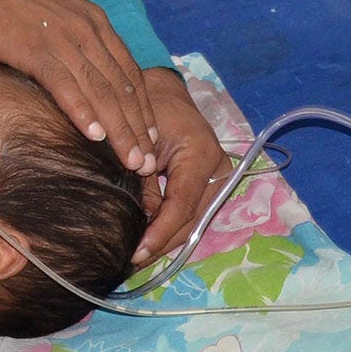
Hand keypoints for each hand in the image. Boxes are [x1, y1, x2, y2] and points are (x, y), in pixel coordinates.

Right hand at [0, 0, 160, 176]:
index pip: (129, 72)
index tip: (152, 138)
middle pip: (122, 87)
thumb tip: (80, 77)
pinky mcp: (36, 49)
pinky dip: (82, 112)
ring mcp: (63, 40)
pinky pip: (66, 85)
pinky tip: (94, 136)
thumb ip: (74, 43)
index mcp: (95, 21)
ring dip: (120, 130)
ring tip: (131, 161)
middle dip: (139, 128)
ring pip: (101, 91)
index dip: (144, 108)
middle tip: (148, 164)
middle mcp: (87, 31)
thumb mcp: (55, 15)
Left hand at [134, 66, 231, 265]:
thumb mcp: (137, 143)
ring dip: (167, 240)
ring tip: (139, 257)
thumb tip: (141, 223)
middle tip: (132, 261)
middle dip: (162, 243)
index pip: (181, 206)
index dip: (159, 233)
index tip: (136, 252)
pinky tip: (150, 240)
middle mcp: (217, 170)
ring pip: (193, 220)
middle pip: (191, 220)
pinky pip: (191, 210)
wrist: (163, 89)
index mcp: (200, 155)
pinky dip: (171, 225)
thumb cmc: (147, 106)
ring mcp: (218, 177)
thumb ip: (142, 184)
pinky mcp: (210, 181)